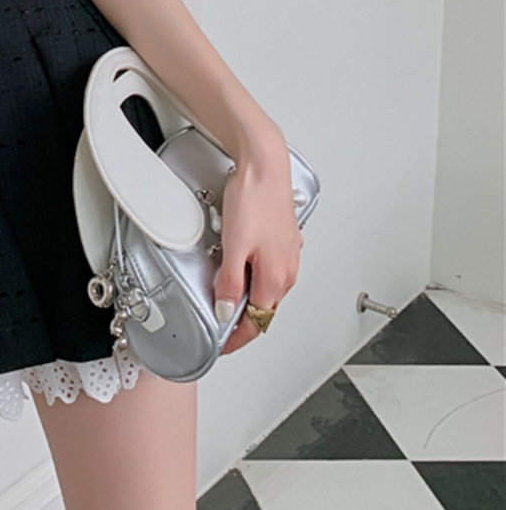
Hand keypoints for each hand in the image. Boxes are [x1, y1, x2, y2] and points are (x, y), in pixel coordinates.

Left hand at [214, 137, 304, 356]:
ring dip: (250, 297)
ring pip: (268, 288)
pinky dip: (256, 277)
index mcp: (275, 278)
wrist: (265, 165)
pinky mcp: (284, 239)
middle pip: (264, 308)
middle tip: (221, 324)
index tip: (222, 344)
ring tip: (228, 297)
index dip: (236, 337)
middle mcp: (287, 269)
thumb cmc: (253, 198)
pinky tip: (242, 267)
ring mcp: (288, 254)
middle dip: (243, 320)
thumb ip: (230, 282)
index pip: (256, 322)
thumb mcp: (233, 246)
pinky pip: (270, 269)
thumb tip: (227, 311)